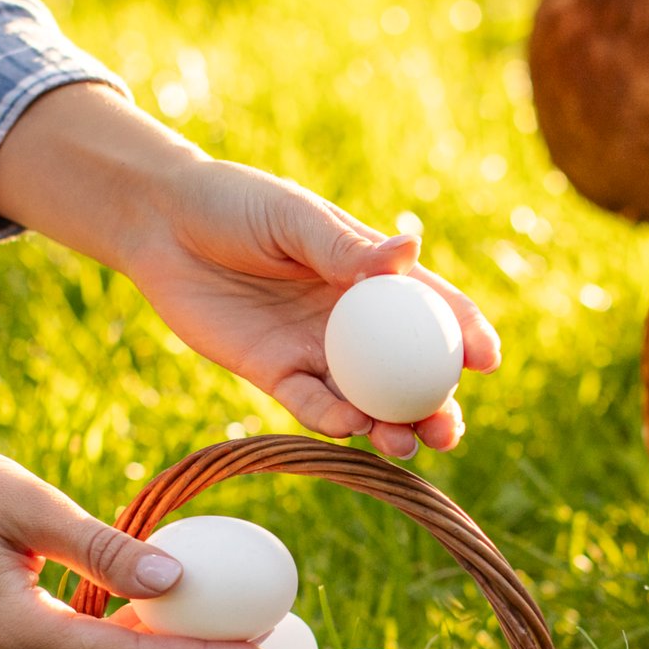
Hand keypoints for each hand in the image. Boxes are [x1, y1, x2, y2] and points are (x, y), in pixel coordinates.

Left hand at [0, 84, 499, 457]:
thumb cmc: (234, 204)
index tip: (486, 361)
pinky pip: (312, 406)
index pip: (432, 309)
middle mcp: (353, 320)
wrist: (162, 225)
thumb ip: (345, 248)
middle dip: (436, 404)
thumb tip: (410, 250)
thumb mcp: (293, 220)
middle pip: (409, 371)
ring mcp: (316, 351)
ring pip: (367, 401)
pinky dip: (333, 420)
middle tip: (448, 428)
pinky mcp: (275, 374)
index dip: (464, 336)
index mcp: (371, 275)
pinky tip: (350, 427)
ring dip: (392, 427)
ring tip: (408, 444)